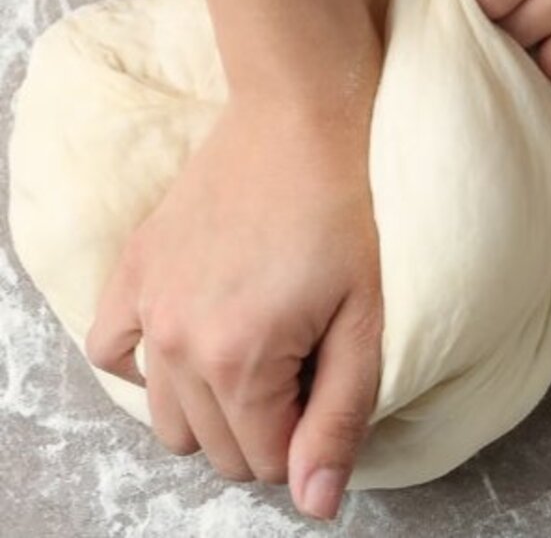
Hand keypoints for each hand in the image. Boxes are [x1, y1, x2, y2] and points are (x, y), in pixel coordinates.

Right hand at [85, 97, 381, 519]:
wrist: (298, 124)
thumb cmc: (345, 219)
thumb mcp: (363, 324)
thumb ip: (338, 419)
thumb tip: (314, 503)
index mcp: (239, 362)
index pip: (264, 462)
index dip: (304, 442)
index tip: (327, 393)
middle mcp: (177, 344)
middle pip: (215, 447)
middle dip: (264, 432)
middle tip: (303, 373)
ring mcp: (145, 306)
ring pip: (166, 418)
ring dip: (211, 411)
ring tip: (254, 363)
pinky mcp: (132, 272)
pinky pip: (114, 352)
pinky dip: (149, 366)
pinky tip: (189, 345)